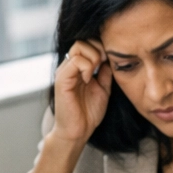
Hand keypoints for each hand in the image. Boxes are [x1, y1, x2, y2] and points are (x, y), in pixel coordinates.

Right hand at [28, 40, 113, 172]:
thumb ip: (105, 73)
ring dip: (94, 56)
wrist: (78, 132)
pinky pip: (75, 60)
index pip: (89, 44)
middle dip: (99, 49)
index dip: (101, 48)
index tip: (110, 62)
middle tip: (104, 65)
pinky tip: (89, 79)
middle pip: (83, 41)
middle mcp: (70, 67)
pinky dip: (87, 66)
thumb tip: (111, 58)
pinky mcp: (62, 79)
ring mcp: (65, 71)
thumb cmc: (88, 113)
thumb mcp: (103, 89)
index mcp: (79, 68)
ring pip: (79, 46)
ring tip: (96, 72)